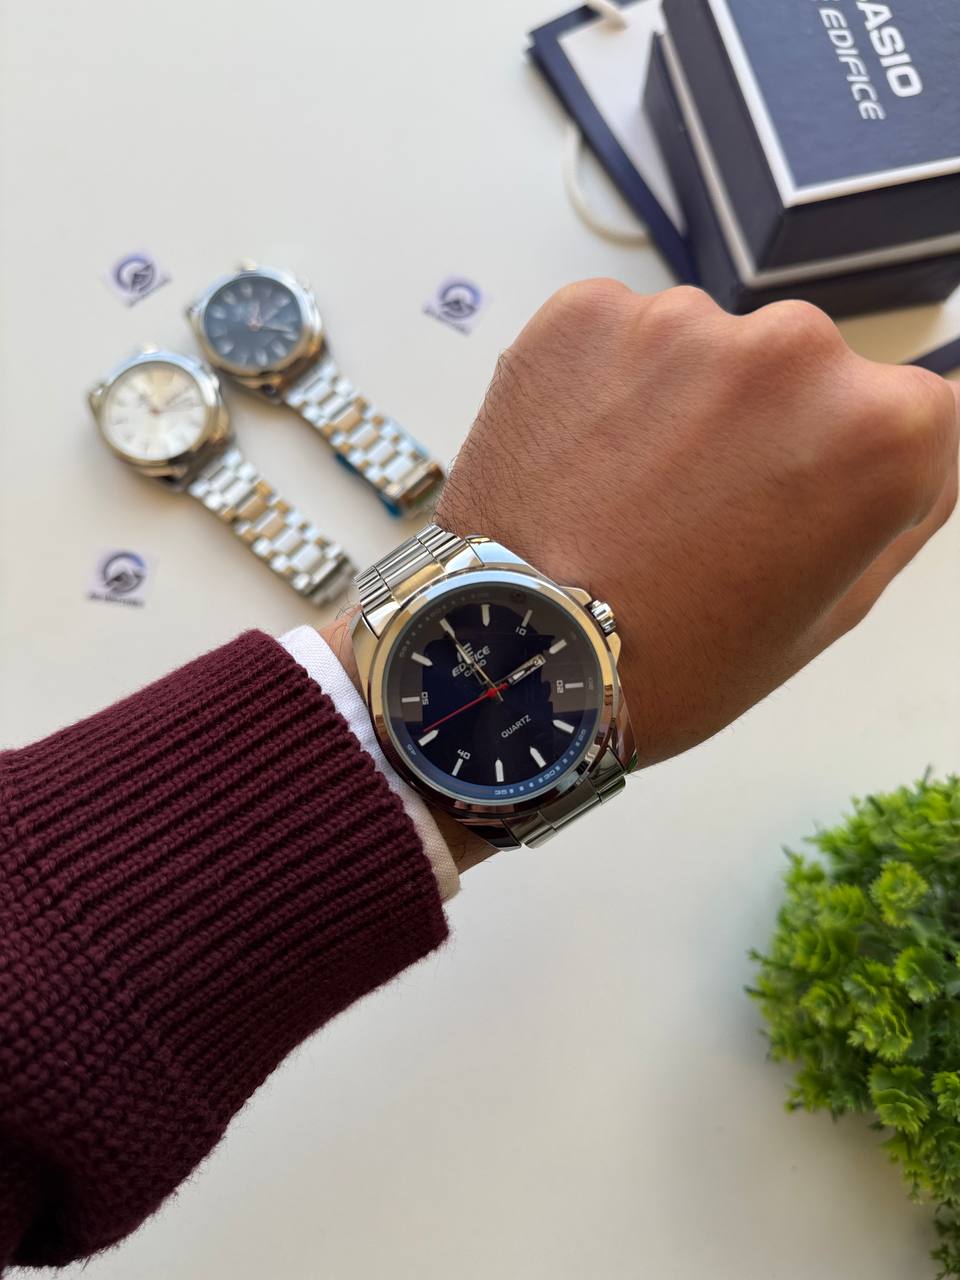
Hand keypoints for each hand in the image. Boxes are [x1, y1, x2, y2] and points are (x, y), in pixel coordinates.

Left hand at [436, 282, 958, 766]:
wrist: (514, 657)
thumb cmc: (677, 659)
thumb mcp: (830, 609)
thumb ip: (900, 503)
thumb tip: (919, 430)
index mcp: (879, 429)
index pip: (903, 413)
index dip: (840, 470)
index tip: (788, 512)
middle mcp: (793, 349)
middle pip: (801, 369)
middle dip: (760, 425)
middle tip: (693, 512)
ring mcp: (681, 322)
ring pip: (703, 349)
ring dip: (677, 401)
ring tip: (623, 494)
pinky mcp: (583, 314)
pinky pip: (619, 336)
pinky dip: (603, 383)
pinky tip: (577, 460)